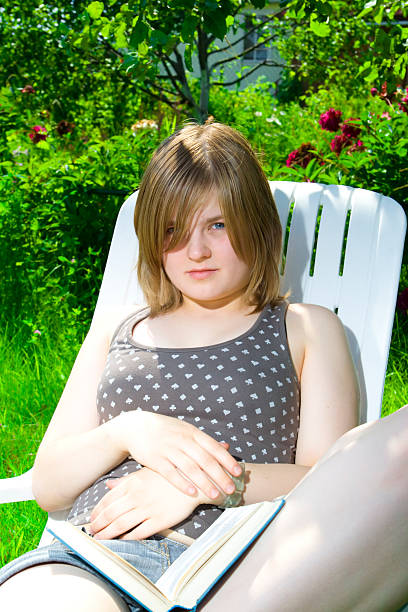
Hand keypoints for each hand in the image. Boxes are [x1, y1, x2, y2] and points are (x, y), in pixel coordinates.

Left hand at [89, 468, 218, 539]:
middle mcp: (137, 496)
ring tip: (100, 540)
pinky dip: (127, 539)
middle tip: (91, 532)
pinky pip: (138, 533)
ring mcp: (148, 509)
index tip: (91, 519)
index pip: (108, 500)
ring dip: (107, 535)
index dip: (97, 512)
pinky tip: (121, 541)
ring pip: (121, 525)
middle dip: (98, 525)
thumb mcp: (145, 472)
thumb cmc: (168, 476)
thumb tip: (108, 485)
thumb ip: (125, 481)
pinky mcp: (159, 521)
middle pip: (110, 515)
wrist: (194, 482)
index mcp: (132, 483)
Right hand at [113, 411, 241, 499]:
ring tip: (215, 494)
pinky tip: (192, 493)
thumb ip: (204, 440)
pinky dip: (182, 483)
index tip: (238, 472)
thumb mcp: (186, 430)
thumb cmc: (166, 430)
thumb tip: (226, 447)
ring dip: (205, 482)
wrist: (137, 426)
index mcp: (192, 432)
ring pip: (190, 468)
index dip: (227, 460)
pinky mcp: (155, 459)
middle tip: (231, 489)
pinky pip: (171, 473)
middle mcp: (182, 440)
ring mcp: (168, 449)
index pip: (213, 447)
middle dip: (220, 475)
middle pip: (205, 459)